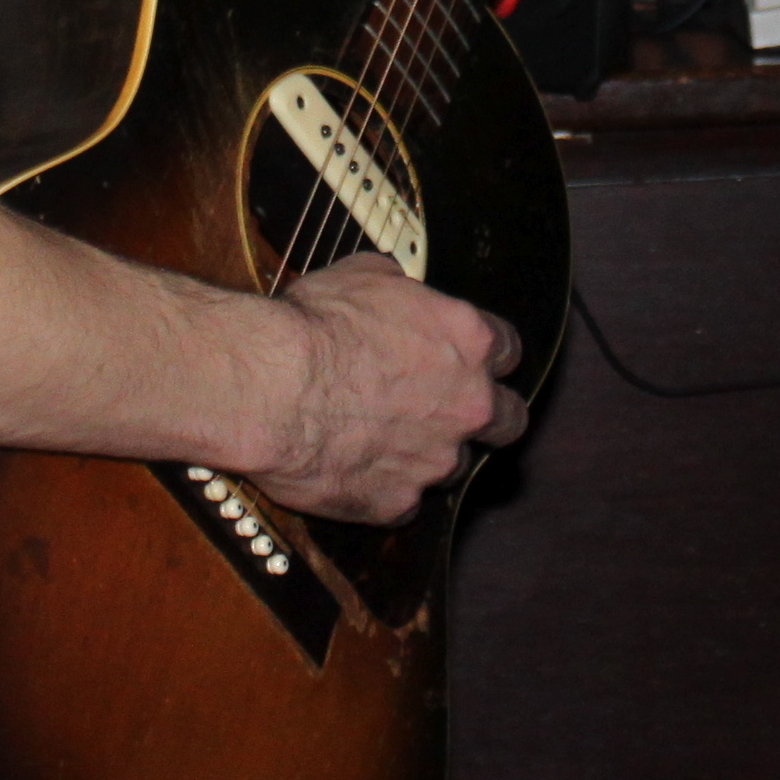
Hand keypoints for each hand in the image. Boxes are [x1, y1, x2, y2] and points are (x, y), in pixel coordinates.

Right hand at [246, 252, 528, 524]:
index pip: (508, 353)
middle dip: (487, 418)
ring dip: (428, 455)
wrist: (270, 386)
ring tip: (380, 442)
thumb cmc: (312, 325)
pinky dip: (383, 490)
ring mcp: (435, 460)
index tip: (465, 362)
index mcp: (468, 342)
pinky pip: (402, 503)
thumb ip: (402, 290)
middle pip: (509, 420)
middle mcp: (467, 405)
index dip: (486, 359)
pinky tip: (351, 471)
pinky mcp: (397, 503)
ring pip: (454, 466)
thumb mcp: (365, 276)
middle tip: (448, 411)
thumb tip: (401, 290)